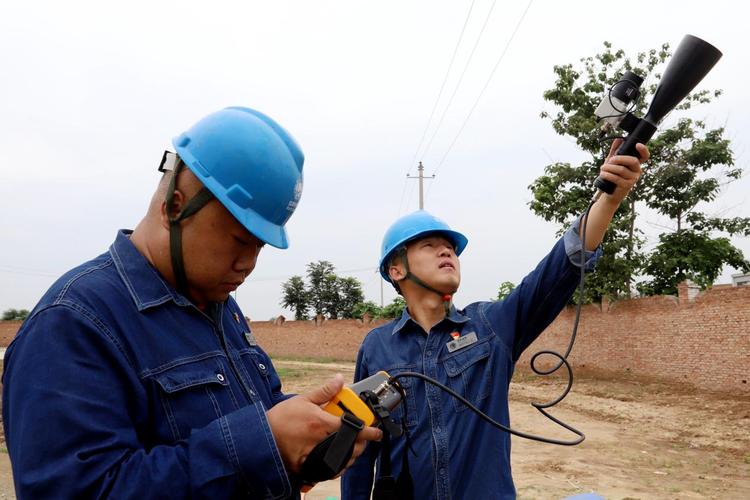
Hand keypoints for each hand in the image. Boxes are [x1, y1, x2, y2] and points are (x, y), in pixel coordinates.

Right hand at [266, 374, 381, 474]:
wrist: (262, 437)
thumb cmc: (281, 418)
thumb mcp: (303, 400)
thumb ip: (324, 392)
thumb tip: (339, 380)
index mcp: (321, 423)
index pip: (353, 428)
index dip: (369, 431)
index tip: (377, 432)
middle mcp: (320, 441)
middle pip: (352, 447)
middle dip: (362, 444)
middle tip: (363, 438)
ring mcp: (314, 457)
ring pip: (343, 461)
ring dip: (352, 455)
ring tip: (352, 447)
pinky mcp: (307, 468)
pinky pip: (330, 471)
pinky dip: (339, 466)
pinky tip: (339, 459)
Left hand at [598, 139, 648, 204]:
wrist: (609, 192)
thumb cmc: (612, 176)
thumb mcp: (613, 162)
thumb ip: (615, 151)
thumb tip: (618, 139)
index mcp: (635, 164)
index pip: (644, 156)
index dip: (643, 150)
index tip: (637, 145)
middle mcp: (637, 171)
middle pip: (633, 161)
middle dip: (619, 158)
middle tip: (610, 160)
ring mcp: (633, 179)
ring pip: (622, 170)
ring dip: (609, 167)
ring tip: (602, 168)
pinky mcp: (627, 186)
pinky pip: (617, 178)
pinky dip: (608, 175)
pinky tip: (603, 174)